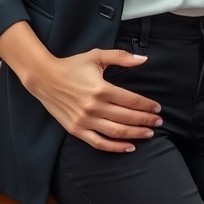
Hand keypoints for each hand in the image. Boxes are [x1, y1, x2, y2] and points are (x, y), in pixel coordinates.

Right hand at [34, 48, 162, 152]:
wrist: (45, 78)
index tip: (157, 108)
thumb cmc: (72, 66)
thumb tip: (143, 59)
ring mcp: (85, 121)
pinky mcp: (76, 130)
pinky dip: (115, 148)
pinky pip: (99, 143)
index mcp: (101, 88)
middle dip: (145, 120)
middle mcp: (94, 107)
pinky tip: (129, 147)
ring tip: (149, 133)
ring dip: (135, 134)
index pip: (131, 100)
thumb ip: (121, 57)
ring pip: (116, 132)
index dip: (146, 105)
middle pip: (126, 117)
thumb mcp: (96, 56)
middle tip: (158, 121)